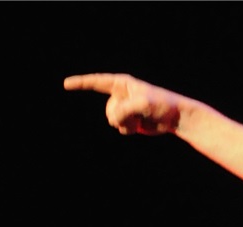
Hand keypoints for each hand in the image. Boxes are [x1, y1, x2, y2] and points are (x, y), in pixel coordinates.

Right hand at [63, 73, 188, 135]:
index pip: (97, 82)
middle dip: (122, 115)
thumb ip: (124, 110)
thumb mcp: (143, 104)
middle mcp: (120, 94)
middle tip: (139, 113)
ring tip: (141, 119)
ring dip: (126, 123)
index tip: (66, 84)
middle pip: (108, 109)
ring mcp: (123, 108)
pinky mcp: (128, 120)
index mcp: (122, 83)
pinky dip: (129, 129)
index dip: (80, 83)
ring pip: (112, 120)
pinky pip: (119, 127)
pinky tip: (140, 125)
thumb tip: (114, 120)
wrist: (177, 118)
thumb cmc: (163, 105)